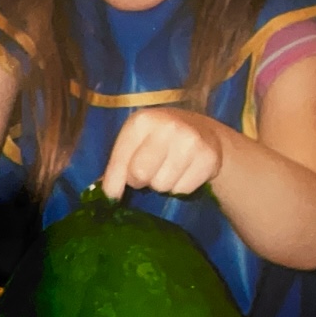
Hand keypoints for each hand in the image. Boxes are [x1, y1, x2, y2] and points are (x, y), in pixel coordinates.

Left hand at [101, 108, 222, 199]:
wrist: (203, 131)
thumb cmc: (159, 138)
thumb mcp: (136, 140)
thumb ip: (118, 164)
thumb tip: (107, 194)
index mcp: (142, 121)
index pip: (120, 160)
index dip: (114, 181)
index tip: (112, 195)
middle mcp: (167, 126)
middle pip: (140, 175)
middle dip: (140, 180)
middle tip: (148, 171)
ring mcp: (190, 141)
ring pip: (162, 186)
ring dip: (162, 184)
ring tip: (168, 167)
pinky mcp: (208, 158)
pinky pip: (183, 190)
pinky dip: (181, 186)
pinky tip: (185, 170)